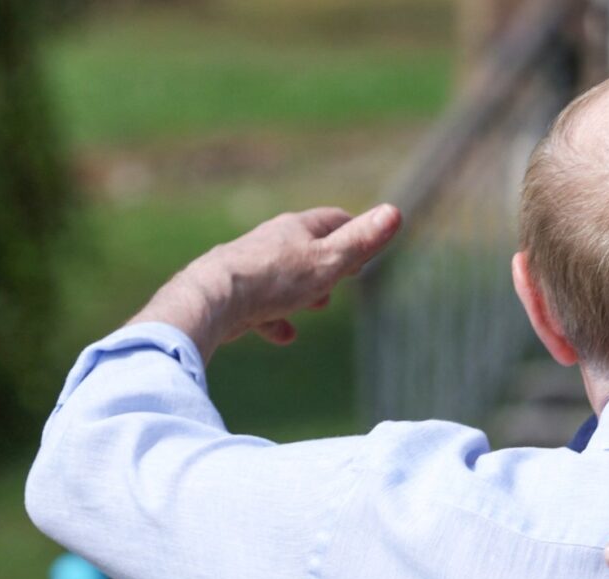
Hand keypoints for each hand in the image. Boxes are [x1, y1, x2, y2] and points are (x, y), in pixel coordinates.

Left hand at [129, 205, 401, 359]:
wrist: (212, 299)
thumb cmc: (274, 278)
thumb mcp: (328, 261)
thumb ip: (360, 242)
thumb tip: (395, 212)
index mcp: (295, 228)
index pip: (332, 220)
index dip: (354, 229)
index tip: (368, 242)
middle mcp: (270, 242)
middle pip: (306, 245)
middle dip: (328, 260)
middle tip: (346, 274)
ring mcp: (249, 267)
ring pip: (283, 275)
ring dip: (303, 288)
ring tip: (318, 304)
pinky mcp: (232, 294)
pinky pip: (260, 305)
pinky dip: (277, 318)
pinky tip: (285, 336)